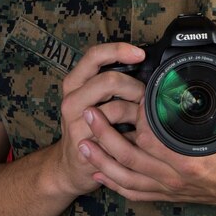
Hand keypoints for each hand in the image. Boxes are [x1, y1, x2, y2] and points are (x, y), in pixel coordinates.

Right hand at [48, 42, 146, 196]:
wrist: (70, 164)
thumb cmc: (89, 125)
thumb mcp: (93, 98)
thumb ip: (111, 82)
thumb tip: (145, 66)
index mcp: (74, 83)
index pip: (94, 55)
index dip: (119, 50)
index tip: (140, 54)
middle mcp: (72, 99)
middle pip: (109, 80)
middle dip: (134, 87)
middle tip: (144, 97)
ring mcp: (76, 122)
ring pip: (116, 107)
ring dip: (136, 112)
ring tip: (141, 118)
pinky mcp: (85, 143)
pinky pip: (117, 134)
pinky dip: (132, 133)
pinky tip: (136, 134)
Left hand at [78, 54, 215, 214]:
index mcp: (192, 158)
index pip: (152, 137)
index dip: (135, 118)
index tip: (127, 100)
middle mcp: (177, 177)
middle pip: (131, 157)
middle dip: (106, 136)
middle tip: (89, 114)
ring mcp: (171, 189)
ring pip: (127, 179)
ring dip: (103, 161)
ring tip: (83, 143)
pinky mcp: (171, 196)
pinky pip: (136, 194)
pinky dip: (115, 184)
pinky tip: (100, 173)